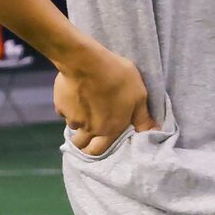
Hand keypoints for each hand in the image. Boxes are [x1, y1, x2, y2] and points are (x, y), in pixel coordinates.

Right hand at [53, 39, 155, 156]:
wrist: (86, 62)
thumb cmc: (118, 78)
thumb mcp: (138, 96)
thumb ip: (143, 117)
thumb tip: (155, 132)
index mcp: (110, 130)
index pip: (99, 151)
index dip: (98, 150)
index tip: (98, 145)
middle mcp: (89, 129)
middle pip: (81, 145)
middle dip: (83, 143)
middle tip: (86, 135)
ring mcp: (72, 118)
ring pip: (73, 127)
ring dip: (78, 123)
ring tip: (83, 110)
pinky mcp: (60, 106)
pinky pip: (64, 111)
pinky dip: (69, 107)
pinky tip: (75, 96)